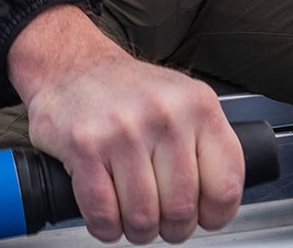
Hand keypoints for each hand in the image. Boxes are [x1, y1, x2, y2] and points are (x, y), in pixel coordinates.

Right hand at [7, 5, 242, 243]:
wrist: (68, 63)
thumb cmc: (124, 90)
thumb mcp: (179, 101)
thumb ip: (204, 146)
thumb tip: (217, 205)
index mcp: (197, 104)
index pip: (225, 187)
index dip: (213, 214)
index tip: (200, 213)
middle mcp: (164, 113)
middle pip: (181, 211)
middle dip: (168, 226)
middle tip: (156, 212)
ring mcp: (123, 129)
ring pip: (142, 219)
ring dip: (134, 228)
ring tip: (127, 206)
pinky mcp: (85, 145)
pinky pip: (104, 216)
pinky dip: (104, 225)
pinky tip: (104, 207)